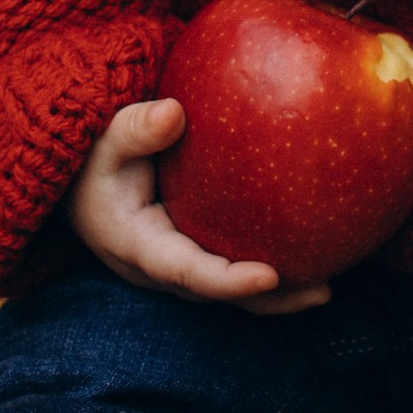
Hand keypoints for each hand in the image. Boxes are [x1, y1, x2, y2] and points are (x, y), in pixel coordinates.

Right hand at [68, 99, 330, 310]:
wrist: (83, 179)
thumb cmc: (95, 157)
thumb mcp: (105, 140)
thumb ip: (134, 128)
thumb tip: (174, 114)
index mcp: (138, 247)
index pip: (186, 271)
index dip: (227, 281)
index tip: (269, 276)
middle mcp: (161, 267)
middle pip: (219, 292)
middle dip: (268, 299)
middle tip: (320, 292)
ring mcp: (179, 263)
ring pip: (230, 286)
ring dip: (278, 292)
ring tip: (329, 284)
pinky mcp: (194, 250)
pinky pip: (233, 262)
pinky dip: (270, 261)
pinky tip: (316, 246)